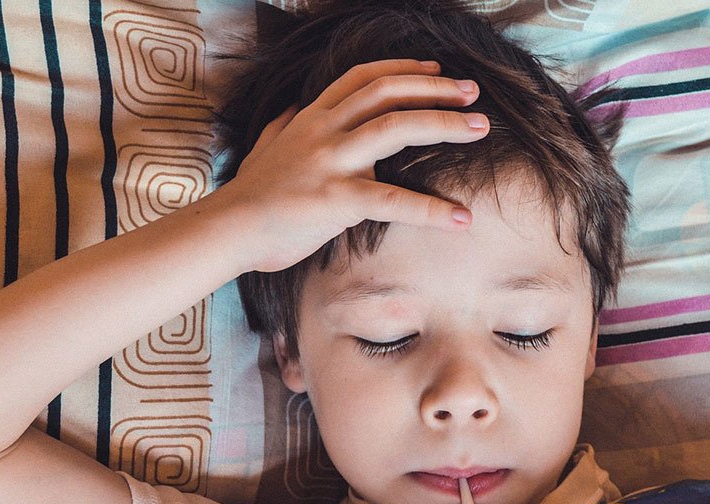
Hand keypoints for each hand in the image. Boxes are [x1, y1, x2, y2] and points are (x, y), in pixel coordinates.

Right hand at [222, 57, 489, 272]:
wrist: (228, 229)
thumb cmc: (249, 195)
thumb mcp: (265, 148)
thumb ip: (283, 127)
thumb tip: (291, 112)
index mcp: (311, 119)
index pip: (362, 79)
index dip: (404, 69)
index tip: (436, 69)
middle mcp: (324, 131)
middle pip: (388, 93)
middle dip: (436, 88)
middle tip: (474, 93)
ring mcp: (330, 162)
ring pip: (397, 127)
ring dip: (445, 124)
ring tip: (481, 129)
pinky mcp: (337, 200)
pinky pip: (393, 200)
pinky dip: (431, 209)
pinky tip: (460, 218)